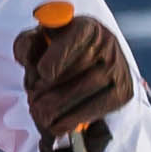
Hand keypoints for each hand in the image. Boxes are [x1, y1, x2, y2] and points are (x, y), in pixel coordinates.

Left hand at [15, 10, 131, 146]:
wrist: (92, 64)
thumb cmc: (59, 53)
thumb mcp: (39, 42)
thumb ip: (27, 45)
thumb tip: (27, 58)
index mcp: (85, 26)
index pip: (73, 39)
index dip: (56, 58)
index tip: (42, 73)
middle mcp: (107, 43)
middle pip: (76, 70)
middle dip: (50, 90)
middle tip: (33, 102)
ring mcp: (117, 68)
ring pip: (85, 90)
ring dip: (58, 107)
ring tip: (40, 115)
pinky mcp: (123, 92)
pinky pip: (96, 109)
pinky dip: (73, 120)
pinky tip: (57, 125)